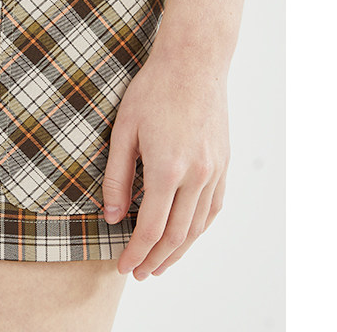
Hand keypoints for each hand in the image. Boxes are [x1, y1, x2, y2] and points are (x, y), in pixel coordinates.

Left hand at [101, 51, 229, 278]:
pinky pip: (214, 208)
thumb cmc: (153, 90)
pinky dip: (199, 229)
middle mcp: (196, 176)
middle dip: (155, 260)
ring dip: (179, 251)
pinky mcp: (224, 164)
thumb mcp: (123, 130)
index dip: (135, 253)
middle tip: (138, 273)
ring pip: (198, 227)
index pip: (151, 229)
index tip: (122, 267)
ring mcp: (215, 171)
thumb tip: (112, 215)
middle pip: (177, 236)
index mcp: (167, 169)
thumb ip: (117, 176)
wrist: (193, 63)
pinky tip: (187, 235)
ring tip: (160, 264)